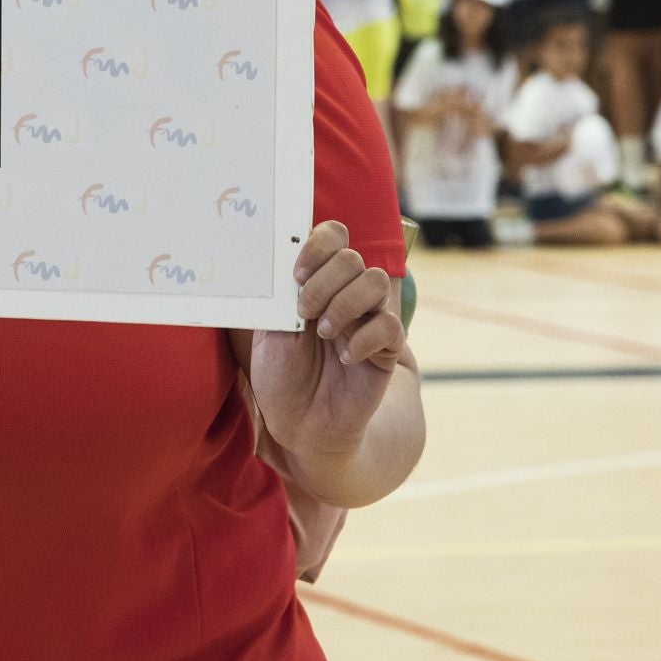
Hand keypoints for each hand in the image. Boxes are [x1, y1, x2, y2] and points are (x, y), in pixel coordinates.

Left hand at [247, 222, 404, 468]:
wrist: (300, 425)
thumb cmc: (282, 375)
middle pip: (352, 258)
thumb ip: (281, 297)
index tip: (297, 274)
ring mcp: (368, 319)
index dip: (318, 245)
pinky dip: (364, 337)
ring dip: (344, 304)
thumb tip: (282, 261)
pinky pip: (390, 325)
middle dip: (324, 281)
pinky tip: (345, 356)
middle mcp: (345, 293)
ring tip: (323, 332)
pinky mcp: (387, 349)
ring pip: (375, 282)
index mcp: (316, 281)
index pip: (333, 236)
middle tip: (304, 311)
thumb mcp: (270, 332)